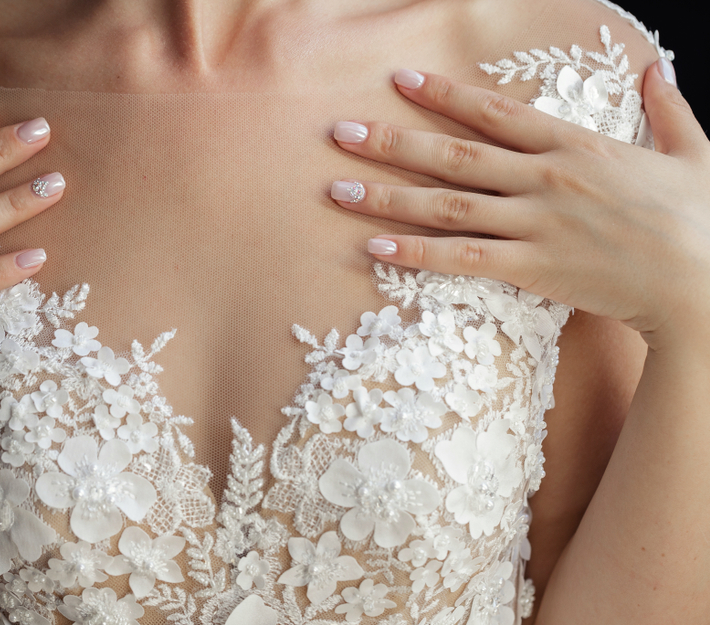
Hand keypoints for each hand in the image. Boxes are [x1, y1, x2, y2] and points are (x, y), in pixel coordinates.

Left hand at [330, 61, 709, 350]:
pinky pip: (461, 259)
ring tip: (337, 190)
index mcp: (575, 146)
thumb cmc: (698, 220)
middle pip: (454, 154)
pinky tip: (376, 246)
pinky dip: (416, 252)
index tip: (399, 80)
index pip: (495, 112)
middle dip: (392, 141)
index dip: (443, 94)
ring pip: (446, 204)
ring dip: (388, 195)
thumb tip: (655, 71)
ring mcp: (535, 223)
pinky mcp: (531, 268)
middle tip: (340, 133)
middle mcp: (545, 179)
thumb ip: (667, 109)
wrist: (703, 284)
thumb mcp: (692, 153)